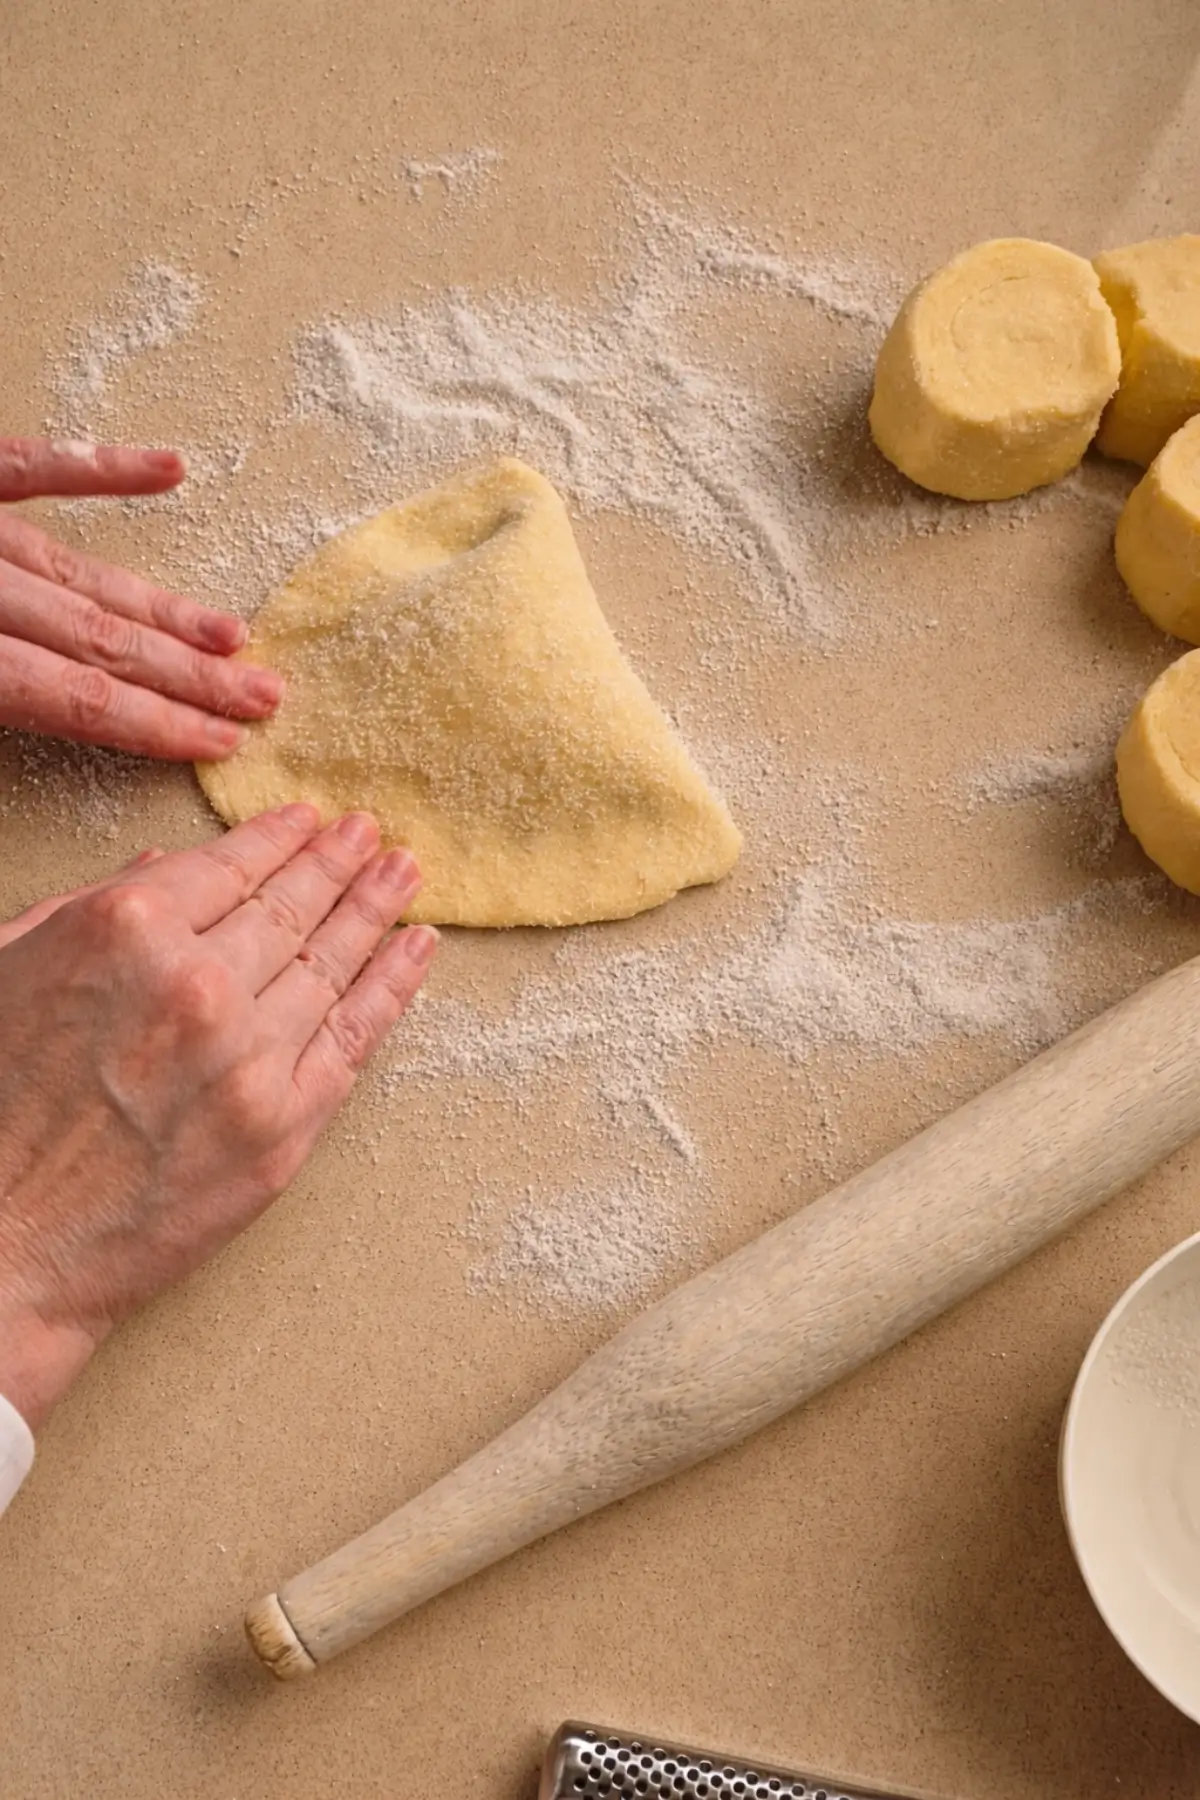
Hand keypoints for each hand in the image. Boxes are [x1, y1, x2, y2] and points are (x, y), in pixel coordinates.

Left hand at [0, 436, 282, 758]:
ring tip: (235, 636)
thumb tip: (41, 718)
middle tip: (261, 695)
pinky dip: (104, 468)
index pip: (75, 698)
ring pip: (82, 573)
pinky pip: (31, 468)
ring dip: (167, 607)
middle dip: (190, 675)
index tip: (217, 740)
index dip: (153, 723)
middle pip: (100, 640)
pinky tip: (170, 471)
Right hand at [0, 807, 435, 1428]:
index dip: (276, 838)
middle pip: (289, 908)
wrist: (4, 1242)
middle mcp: (199, 985)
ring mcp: (250, 1058)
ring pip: (331, 964)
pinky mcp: (283, 1127)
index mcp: (125, 931)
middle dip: (336, 863)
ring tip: (404, 874)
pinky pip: (355, 1038)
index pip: (227, 867)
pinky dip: (393, 986)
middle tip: (368, 832)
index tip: (310, 820)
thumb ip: (92, 906)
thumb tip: (167, 863)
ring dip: (375, 910)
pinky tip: (417, 949)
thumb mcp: (8, 968)